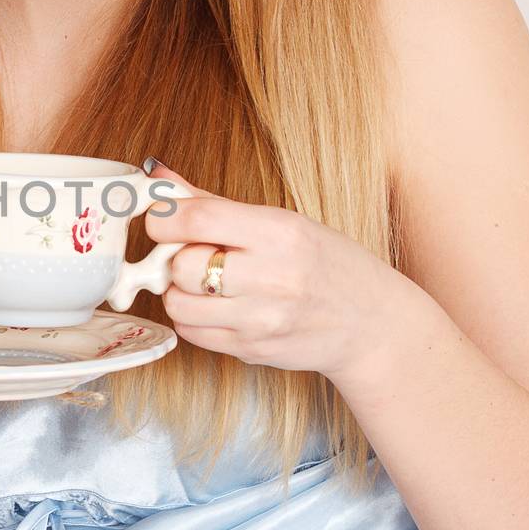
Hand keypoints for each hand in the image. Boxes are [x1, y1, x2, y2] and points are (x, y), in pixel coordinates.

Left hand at [141, 158, 412, 382]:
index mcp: (280, 233)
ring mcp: (262, 320)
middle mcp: (273, 277)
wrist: (370, 324)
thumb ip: (213, 202)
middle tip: (194, 255)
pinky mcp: (252, 351)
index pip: (198, 218)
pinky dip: (193, 319)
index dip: (165, 219)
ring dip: (181, 292)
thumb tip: (158, 178)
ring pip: (179, 305)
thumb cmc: (325, 264)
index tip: (165, 221)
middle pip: (182, 267)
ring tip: (205, 284)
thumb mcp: (282, 222)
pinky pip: (192, 334)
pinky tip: (217, 307)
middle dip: (177, 259)